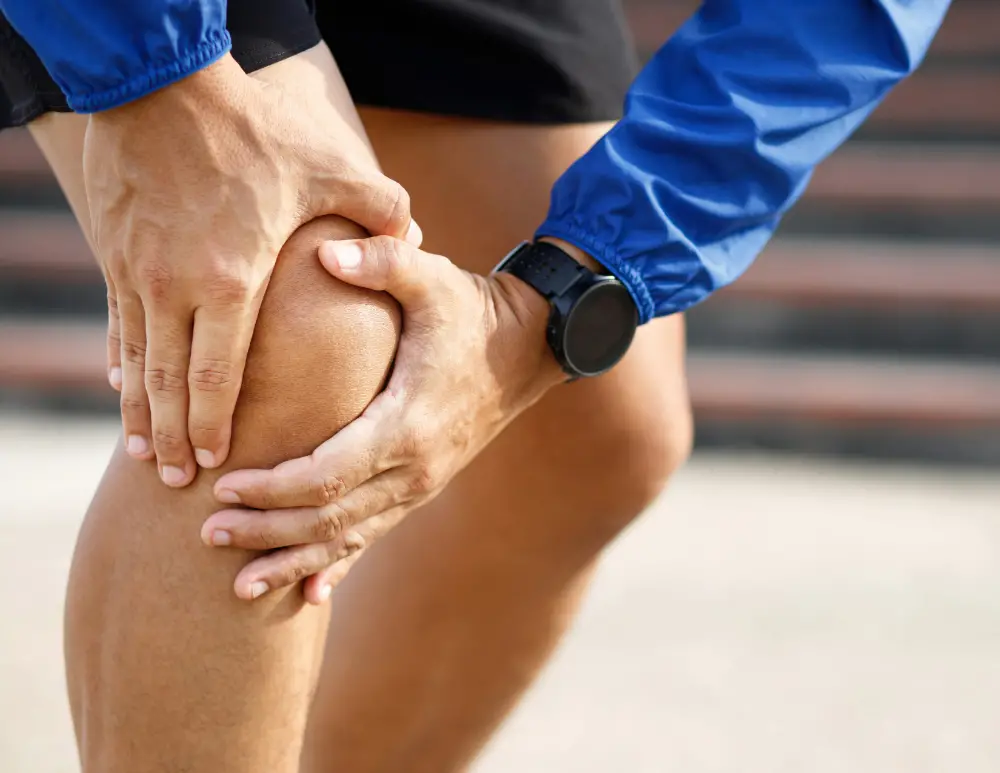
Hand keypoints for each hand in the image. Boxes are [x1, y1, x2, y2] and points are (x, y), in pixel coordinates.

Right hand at [87, 53, 419, 486]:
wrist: (161, 82)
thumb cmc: (251, 131)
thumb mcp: (327, 166)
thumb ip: (378, 210)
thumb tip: (414, 237)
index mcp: (232, 279)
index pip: (219, 373)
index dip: (214, 424)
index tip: (216, 461)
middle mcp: (175, 286)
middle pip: (169, 383)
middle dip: (172, 437)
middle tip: (177, 480)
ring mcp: (137, 271)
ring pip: (135, 361)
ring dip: (139, 413)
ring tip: (145, 454)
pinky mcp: (115, 251)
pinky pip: (115, 321)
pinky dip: (120, 361)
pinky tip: (121, 387)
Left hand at [202, 236, 567, 601]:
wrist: (527, 349)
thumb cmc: (472, 311)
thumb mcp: (434, 277)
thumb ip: (383, 260)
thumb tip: (325, 252)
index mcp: (407, 423)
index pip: (328, 474)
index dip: (273, 488)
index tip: (224, 486)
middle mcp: (414, 468)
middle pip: (329, 518)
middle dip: (266, 531)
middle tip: (206, 533)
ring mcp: (419, 485)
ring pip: (349, 539)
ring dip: (293, 560)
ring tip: (239, 587)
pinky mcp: (420, 487)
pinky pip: (373, 535)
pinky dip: (338, 565)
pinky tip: (309, 595)